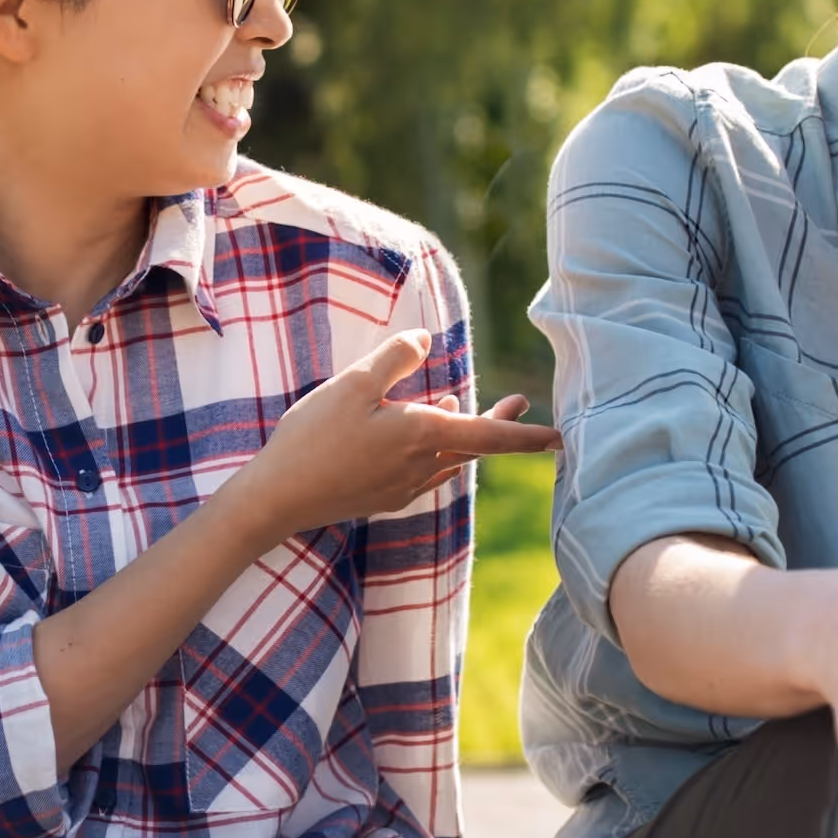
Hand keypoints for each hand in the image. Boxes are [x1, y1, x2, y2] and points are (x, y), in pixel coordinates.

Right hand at [228, 329, 558, 540]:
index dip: (526, 435)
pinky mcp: (384, 497)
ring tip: (463, 406)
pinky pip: (426, 471)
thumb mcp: (353, 384)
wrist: (278, 499)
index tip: (559, 438)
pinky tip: (420, 434)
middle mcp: (422, 466)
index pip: (491, 436)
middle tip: (519, 403)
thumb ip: (395, 357)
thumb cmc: (314, 438)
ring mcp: (404, 487)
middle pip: (476, 447)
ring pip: (450, 459)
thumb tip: (426, 338)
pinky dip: (436, 450)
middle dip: (501, 426)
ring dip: (464, 435)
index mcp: (422, 436)